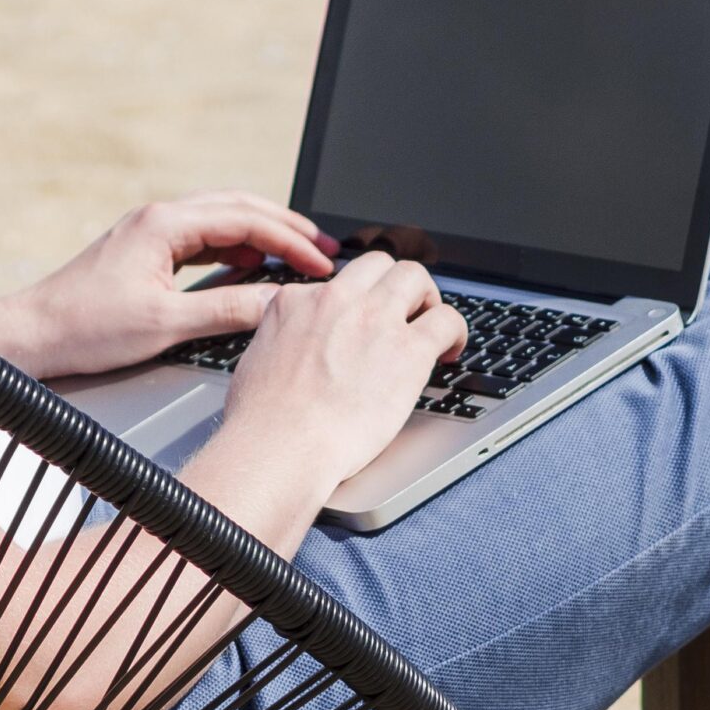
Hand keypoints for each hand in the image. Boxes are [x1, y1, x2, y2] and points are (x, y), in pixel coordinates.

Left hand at [0, 190, 340, 379]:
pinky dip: (234, 247)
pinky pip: (202, 238)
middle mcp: (158, 218)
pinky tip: (249, 266)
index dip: (292, 241)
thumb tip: (278, 304)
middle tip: (324, 248)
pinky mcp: (144, 252)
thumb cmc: (84, 328)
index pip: (246, 220)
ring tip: (296, 254)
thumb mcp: (166, 324)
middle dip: (286, 226)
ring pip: (221, 219)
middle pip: (239, 206)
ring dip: (262, 233)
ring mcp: (150, 232)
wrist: (33, 335)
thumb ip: (228, 311)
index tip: (321, 263)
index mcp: (165, 225)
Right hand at [218, 251, 468, 490]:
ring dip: (426, 298)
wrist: (281, 445)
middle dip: (393, 285)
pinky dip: (454, 331)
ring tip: (429, 324)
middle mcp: (336, 300)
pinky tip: (450, 349)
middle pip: (378, 265)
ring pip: (415, 276)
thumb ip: (279, 341)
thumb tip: (289, 349)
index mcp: (294, 302)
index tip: (360, 322)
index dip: (353, 304)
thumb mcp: (255, 360)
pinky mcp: (408, 350)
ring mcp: (374, 320)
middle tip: (402, 312)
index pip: (333, 285)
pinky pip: (447, 319)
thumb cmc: (262, 420)